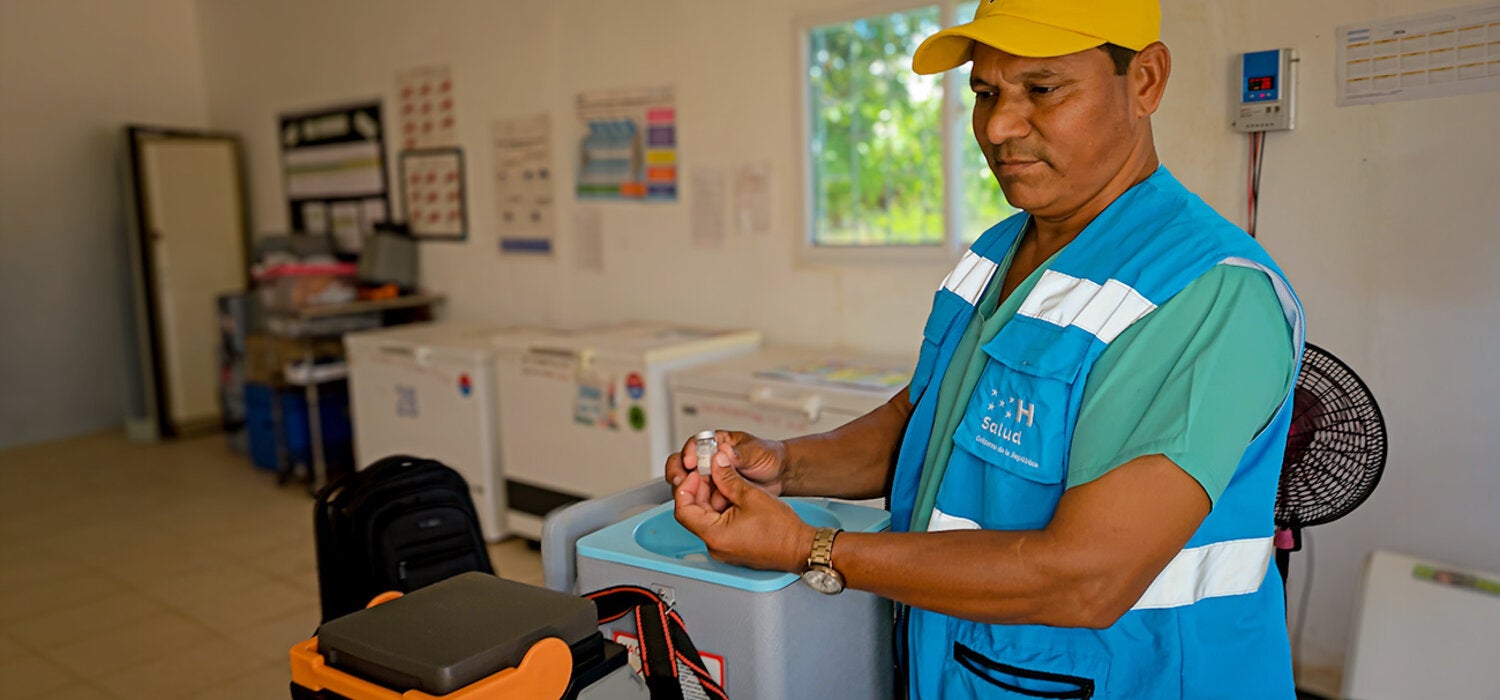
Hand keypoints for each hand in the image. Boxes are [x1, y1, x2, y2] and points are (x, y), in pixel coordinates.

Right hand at [664, 430, 789, 511]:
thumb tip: (722, 453)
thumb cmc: (769, 456)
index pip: (694, 445)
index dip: (688, 453)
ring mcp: (712, 477)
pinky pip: (704, 500)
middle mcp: (710, 460)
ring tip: (703, 496)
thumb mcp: (756, 451)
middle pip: (683, 464)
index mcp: (717, 443)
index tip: (690, 463)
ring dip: (693, 492)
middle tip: (680, 481)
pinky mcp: (717, 493)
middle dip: (679, 473)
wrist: (781, 475)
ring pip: (691, 485)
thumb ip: (739, 453)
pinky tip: (716, 506)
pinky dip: (706, 504)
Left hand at [673, 455, 814, 572]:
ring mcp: (723, 548)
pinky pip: (718, 525)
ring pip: (706, 517)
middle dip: (701, 489)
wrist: (800, 548)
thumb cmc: (782, 530)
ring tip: (727, 482)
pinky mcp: (731, 546)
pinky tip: (734, 496)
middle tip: (712, 472)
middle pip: (694, 513)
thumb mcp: (750, 495)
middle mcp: (714, 545)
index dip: (687, 487)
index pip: (683, 510)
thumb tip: (716, 463)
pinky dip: (722, 508)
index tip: (697, 474)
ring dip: (713, 497)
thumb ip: (727, 477)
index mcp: (714, 535)